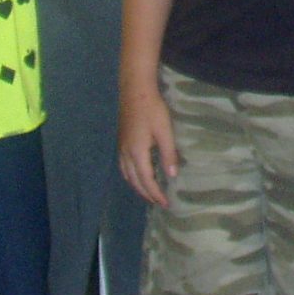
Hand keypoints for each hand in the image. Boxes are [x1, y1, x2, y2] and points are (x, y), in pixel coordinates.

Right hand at [119, 82, 179, 207]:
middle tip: (158, 202)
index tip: (165, 203)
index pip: (146, 180)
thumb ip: (168, 154)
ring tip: (149, 193)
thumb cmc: (152, 109)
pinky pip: (124, 167)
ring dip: (138, 187)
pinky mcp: (121, 143)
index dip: (155, 193)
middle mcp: (126, 154)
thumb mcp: (164, 131)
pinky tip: (137, 176)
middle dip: (147, 193)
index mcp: (137, 153)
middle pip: (135, 181)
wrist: (135, 91)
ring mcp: (121, 149)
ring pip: (127, 175)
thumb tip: (172, 175)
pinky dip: (131, 177)